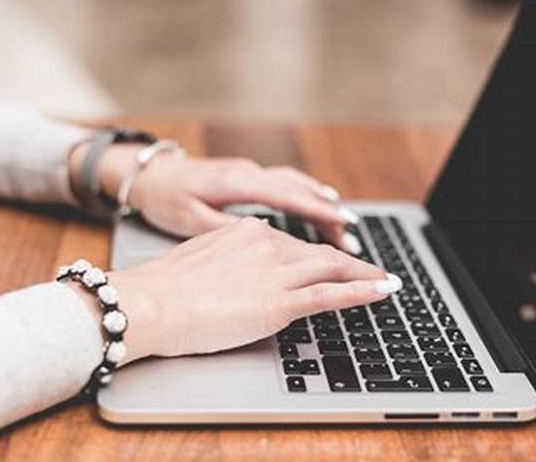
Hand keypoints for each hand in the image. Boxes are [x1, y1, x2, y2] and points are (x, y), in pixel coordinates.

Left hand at [92, 144, 362, 253]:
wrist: (146, 175)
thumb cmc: (165, 199)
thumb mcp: (192, 220)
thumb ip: (230, 228)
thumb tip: (266, 237)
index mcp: (238, 183)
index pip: (290, 196)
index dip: (320, 210)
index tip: (346, 223)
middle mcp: (248, 173)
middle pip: (299, 189)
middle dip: (328, 211)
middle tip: (352, 235)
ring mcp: (248, 172)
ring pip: (294, 184)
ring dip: (319, 202)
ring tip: (343, 224)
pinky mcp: (244, 178)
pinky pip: (283, 184)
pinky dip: (304, 195)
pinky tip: (315, 205)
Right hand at [105, 217, 401, 360]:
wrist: (150, 303)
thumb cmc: (163, 289)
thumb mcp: (200, 262)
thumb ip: (228, 264)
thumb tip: (239, 278)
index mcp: (245, 231)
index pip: (293, 242)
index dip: (318, 253)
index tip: (332, 259)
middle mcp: (266, 242)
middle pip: (318, 253)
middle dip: (350, 262)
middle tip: (372, 269)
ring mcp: (276, 270)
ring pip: (333, 268)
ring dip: (365, 274)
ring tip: (385, 280)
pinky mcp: (280, 301)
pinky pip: (332, 294)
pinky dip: (363, 290)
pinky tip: (382, 290)